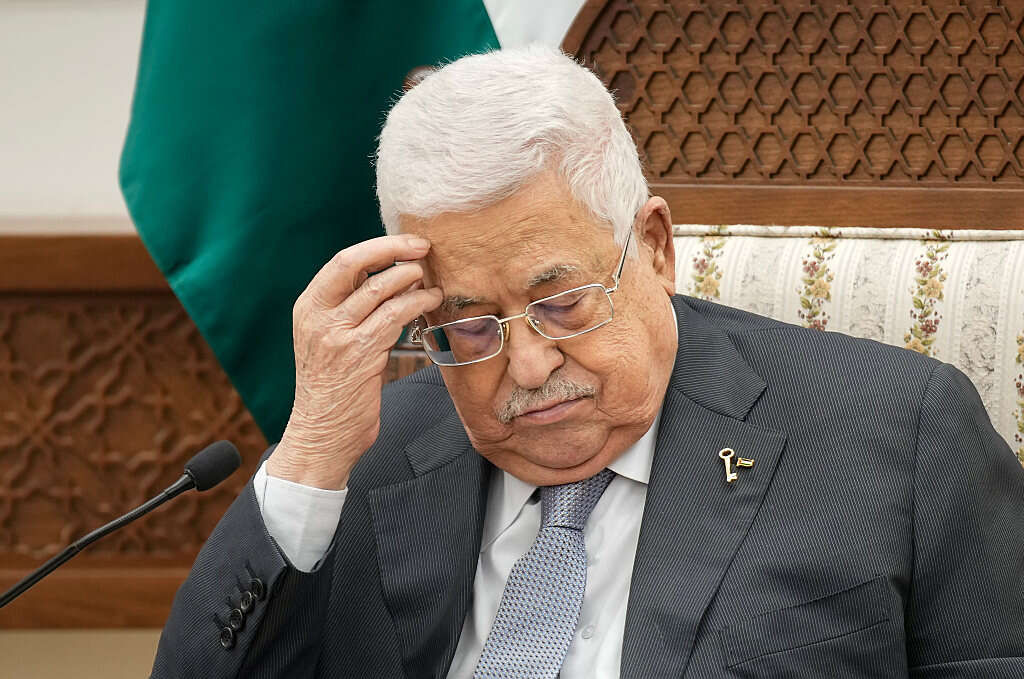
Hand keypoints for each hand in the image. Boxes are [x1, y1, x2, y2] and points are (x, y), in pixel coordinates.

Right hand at [267, 235, 441, 489]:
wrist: (320, 436)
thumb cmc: (332, 390)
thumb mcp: (329, 341)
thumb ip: (349, 310)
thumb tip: (391, 277)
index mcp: (308, 307)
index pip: (343, 261)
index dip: (379, 246)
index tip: (408, 242)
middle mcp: (317, 316)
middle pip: (356, 263)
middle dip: (394, 249)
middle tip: (425, 248)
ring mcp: (336, 335)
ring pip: (380, 289)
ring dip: (412, 280)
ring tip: (432, 281)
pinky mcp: (358, 355)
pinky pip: (394, 317)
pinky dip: (417, 304)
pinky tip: (430, 303)